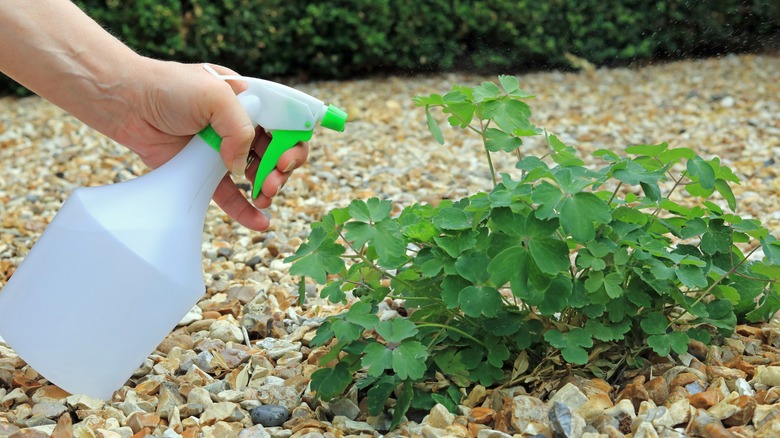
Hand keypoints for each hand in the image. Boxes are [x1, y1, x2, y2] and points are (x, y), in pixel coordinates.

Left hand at [110, 60, 307, 230]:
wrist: (126, 102)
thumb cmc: (168, 87)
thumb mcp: (214, 95)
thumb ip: (239, 127)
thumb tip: (240, 165)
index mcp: (249, 101)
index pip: (285, 123)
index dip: (293, 141)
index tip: (285, 157)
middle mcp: (239, 125)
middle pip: (276, 151)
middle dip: (283, 168)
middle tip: (275, 179)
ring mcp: (222, 149)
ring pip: (257, 174)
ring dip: (268, 188)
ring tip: (265, 195)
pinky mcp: (203, 172)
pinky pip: (230, 196)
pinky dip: (246, 210)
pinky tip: (260, 222)